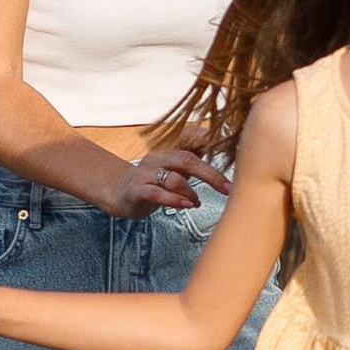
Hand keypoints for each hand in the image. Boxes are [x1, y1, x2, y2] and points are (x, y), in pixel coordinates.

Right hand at [99, 142, 232, 215]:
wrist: (119, 192)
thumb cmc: (154, 182)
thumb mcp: (175, 170)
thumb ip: (194, 162)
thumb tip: (221, 150)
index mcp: (169, 153)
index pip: (191, 143)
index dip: (210, 144)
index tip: (229, 150)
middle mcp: (158, 159)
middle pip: (187, 159)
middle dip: (210, 175)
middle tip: (227, 188)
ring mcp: (145, 174)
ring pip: (174, 178)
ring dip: (191, 192)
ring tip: (196, 203)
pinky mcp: (136, 190)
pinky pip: (156, 193)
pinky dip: (174, 200)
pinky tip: (186, 206)